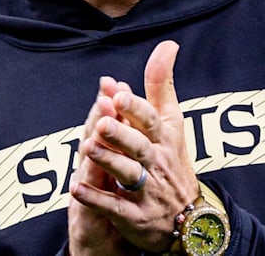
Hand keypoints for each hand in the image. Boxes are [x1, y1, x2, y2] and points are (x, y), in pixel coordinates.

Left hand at [68, 41, 197, 253]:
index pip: (150, 119)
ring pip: (127, 174)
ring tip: (87, 147)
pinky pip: (114, 207)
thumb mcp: (171, 122)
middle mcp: (157, 162)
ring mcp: (148, 191)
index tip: (118, 93)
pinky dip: (95, 199)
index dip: (135, 107)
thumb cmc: (172, 160)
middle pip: (139, 146)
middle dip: (121, 134)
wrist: (189, 218)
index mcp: (163, 138)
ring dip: (108, 161)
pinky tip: (75, 188)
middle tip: (102, 122)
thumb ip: (161, 85)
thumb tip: (167, 45)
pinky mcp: (137, 217)